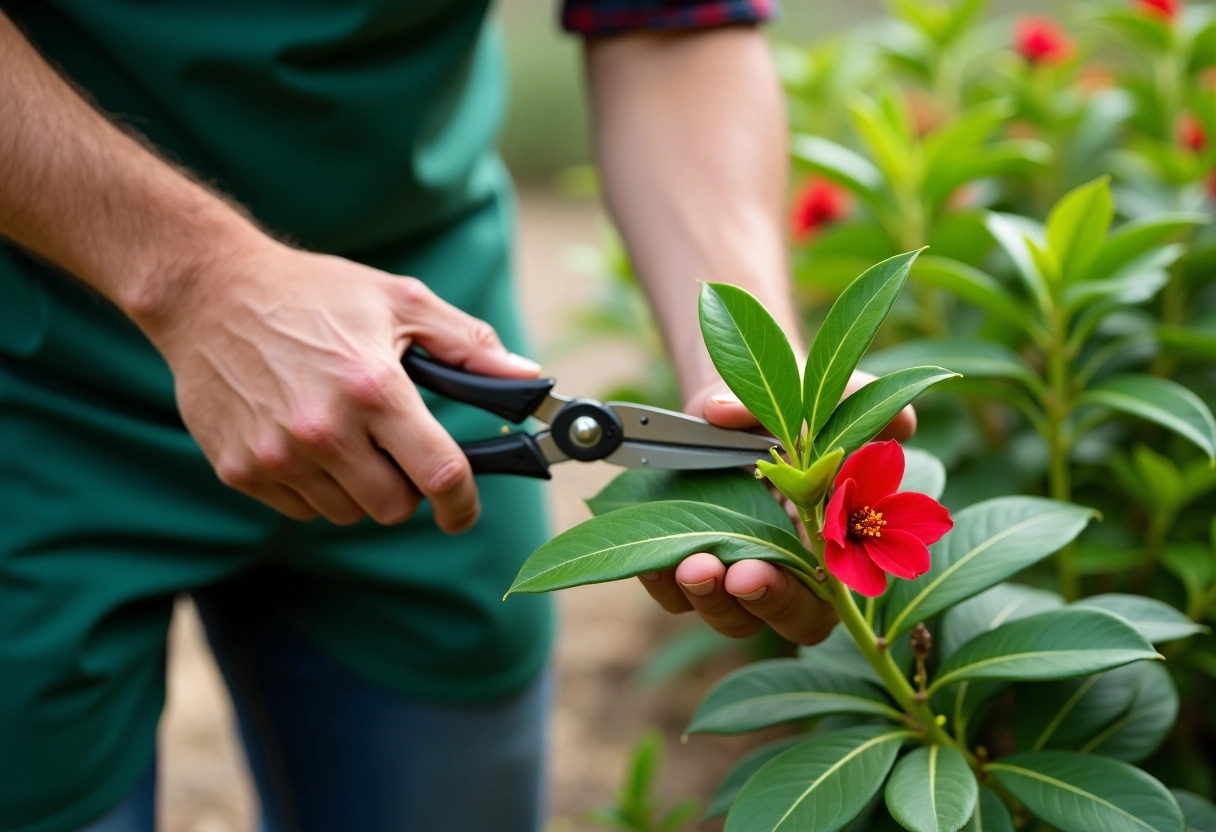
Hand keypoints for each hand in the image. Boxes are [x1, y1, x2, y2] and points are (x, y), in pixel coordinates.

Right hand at [143, 237, 540, 530]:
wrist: (208, 293)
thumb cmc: (312, 293)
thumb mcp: (400, 302)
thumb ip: (469, 346)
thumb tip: (527, 378)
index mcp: (373, 389)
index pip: (439, 474)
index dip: (462, 503)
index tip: (463, 510)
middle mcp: (323, 430)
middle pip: (393, 508)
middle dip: (406, 488)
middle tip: (394, 449)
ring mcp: (276, 455)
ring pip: (346, 513)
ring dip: (358, 488)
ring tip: (345, 435)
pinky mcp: (239, 470)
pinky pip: (301, 509)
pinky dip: (314, 487)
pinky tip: (304, 441)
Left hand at [635, 372, 914, 644]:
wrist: (736, 400)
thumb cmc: (801, 409)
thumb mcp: (838, 398)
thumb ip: (872, 409)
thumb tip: (901, 425)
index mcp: (826, 554)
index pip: (816, 607)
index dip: (794, 600)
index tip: (767, 571)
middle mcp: (778, 572)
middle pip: (765, 621)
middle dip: (750, 602)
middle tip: (733, 573)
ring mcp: (729, 570)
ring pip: (717, 612)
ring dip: (702, 597)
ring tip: (690, 563)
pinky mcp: (684, 559)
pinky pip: (669, 592)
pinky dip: (659, 582)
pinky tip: (655, 561)